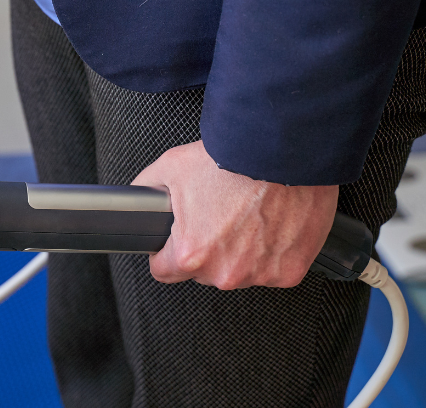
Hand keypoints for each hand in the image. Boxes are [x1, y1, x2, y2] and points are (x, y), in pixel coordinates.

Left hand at [131, 140, 338, 289]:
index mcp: (191, 253)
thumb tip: (136, 202)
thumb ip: (146, 192)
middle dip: (206, 248)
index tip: (174, 241)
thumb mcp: (171, 167)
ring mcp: (260, 274)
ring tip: (245, 215)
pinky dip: (270, 251)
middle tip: (217, 215)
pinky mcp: (289, 271)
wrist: (280, 151)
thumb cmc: (232, 159)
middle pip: (203, 270)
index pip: (164, 271)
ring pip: (238, 271)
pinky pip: (271, 268)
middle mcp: (226, 271)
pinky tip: (268, 224)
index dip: (166, 252)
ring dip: (240, 251)